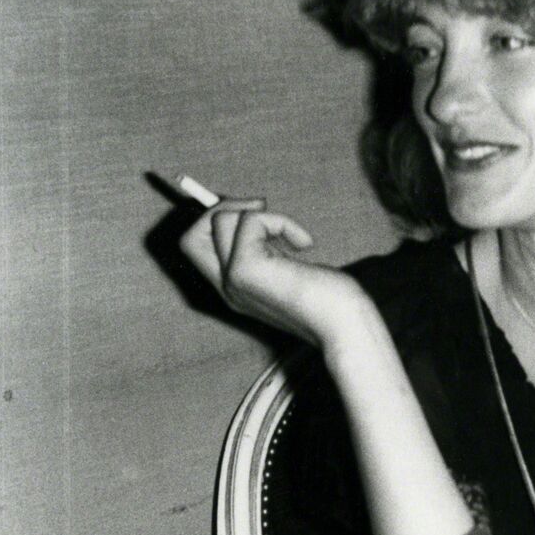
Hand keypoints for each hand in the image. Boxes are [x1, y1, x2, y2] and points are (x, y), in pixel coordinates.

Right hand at [179, 197, 370, 354]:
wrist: (345, 325)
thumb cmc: (329, 298)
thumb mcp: (287, 268)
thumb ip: (265, 248)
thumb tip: (251, 209)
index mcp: (234, 289)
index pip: (195, 249)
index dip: (216, 221)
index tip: (253, 212)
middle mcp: (226, 288)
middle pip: (189, 238)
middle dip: (223, 209)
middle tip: (261, 211)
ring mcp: (231, 280)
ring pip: (221, 219)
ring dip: (263, 214)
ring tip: (291, 236)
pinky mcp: (245, 269)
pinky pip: (251, 220)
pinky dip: (281, 221)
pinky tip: (303, 244)